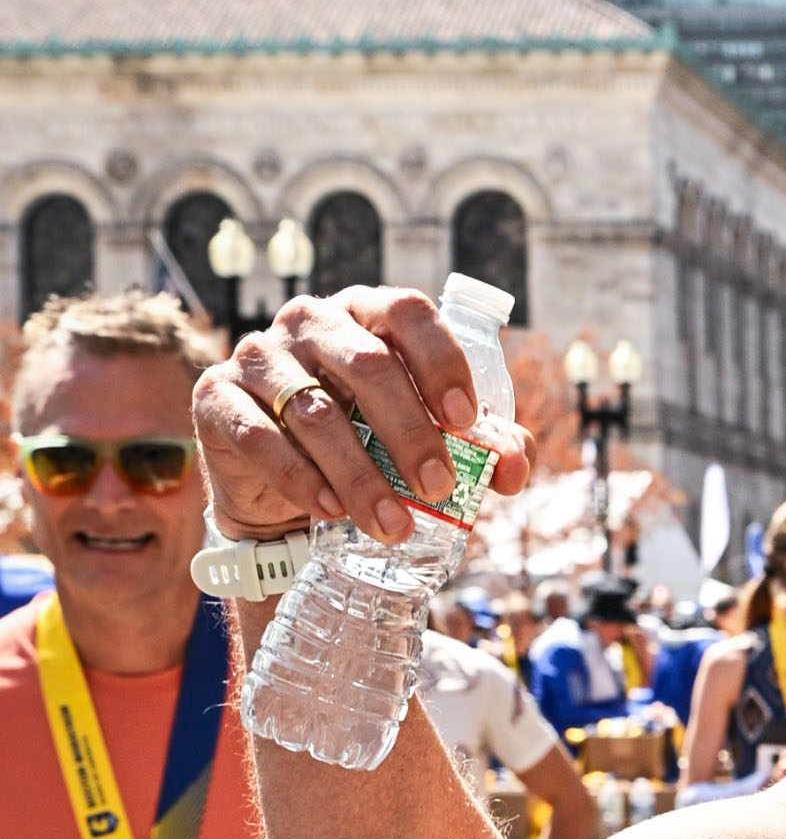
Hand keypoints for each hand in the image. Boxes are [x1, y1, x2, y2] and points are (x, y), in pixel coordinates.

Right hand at [192, 287, 529, 543]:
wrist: (287, 490)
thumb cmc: (370, 447)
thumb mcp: (428, 441)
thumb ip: (480, 447)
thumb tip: (515, 468)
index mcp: (368, 313)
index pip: (408, 312)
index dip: (440, 362)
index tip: (465, 422)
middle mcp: (311, 321)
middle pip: (366, 362)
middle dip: (408, 431)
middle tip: (438, 488)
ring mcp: (258, 354)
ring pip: (314, 409)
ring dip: (359, 474)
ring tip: (393, 525)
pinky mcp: (216, 396)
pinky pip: (259, 435)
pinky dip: (301, 478)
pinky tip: (331, 511)